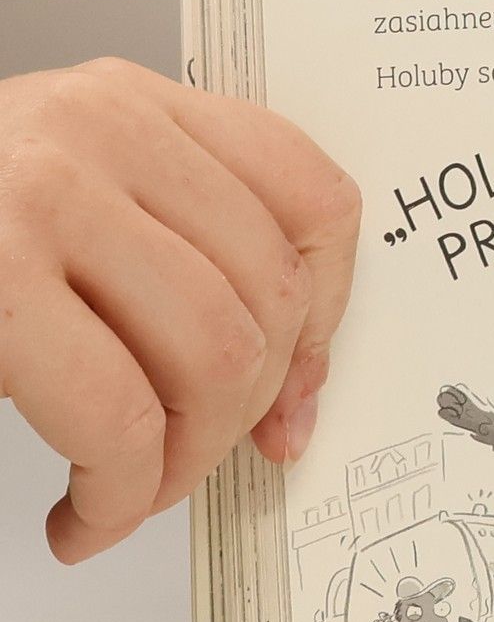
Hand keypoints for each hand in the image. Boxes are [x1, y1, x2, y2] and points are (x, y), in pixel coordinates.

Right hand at [0, 58, 360, 561]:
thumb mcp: (74, 217)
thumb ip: (185, 267)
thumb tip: (297, 400)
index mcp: (132, 104)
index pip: (313, 196)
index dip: (329, 317)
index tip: (296, 395)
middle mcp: (95, 128)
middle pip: (272, 297)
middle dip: (242, 416)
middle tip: (184, 468)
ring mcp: (36, 194)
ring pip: (215, 358)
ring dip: (182, 463)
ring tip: (127, 493)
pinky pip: (119, 417)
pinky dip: (121, 496)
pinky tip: (83, 517)